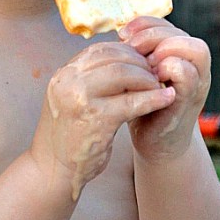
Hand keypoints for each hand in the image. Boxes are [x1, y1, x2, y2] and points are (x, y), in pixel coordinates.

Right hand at [29, 42, 174, 200]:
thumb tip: (125, 60)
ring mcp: (80, 99)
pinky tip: (166, 98)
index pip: (100, 49)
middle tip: (156, 72)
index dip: (126, 51)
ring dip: (147, 78)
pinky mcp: (97, 120)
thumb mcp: (71, 98)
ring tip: (160, 84)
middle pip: (114, 58)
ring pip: (124, 75)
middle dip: (140, 63)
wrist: (53, 169)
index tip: (143, 61)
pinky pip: (132, 102)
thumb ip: (90, 79)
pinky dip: (153, 99)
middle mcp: (69, 82)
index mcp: (64, 74)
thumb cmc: (68, 134)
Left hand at [118, 17, 210, 161]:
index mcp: (179, 54)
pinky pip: (188, 74)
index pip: (165, 24)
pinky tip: (149, 80)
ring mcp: (196, 81)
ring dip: (165, 51)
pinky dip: (169, 70)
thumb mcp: (140, 73)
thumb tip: (121, 32)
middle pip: (181, 33)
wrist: (155, 142)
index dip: (144, 24)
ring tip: (144, 64)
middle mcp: (194, 64)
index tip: (122, 35)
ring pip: (195, 49)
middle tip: (132, 49)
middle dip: (152, 36)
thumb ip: (138, 53)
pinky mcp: (189, 99)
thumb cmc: (145, 103)